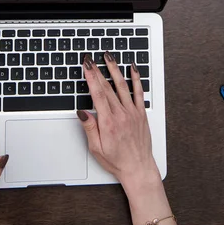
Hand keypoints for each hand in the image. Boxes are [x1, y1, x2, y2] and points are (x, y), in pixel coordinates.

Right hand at [77, 53, 160, 191]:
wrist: (138, 168)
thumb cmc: (117, 160)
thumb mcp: (96, 148)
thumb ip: (89, 128)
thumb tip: (82, 112)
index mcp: (108, 123)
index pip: (98, 94)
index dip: (91, 77)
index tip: (86, 66)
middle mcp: (121, 115)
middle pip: (107, 87)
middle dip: (97, 70)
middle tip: (91, 59)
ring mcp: (132, 112)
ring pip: (122, 85)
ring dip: (114, 69)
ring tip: (108, 57)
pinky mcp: (141, 113)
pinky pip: (139, 92)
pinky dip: (136, 78)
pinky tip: (133, 68)